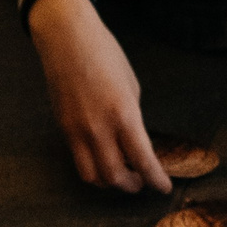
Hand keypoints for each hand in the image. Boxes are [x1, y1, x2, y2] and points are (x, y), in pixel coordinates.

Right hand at [28, 0, 171, 193]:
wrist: (67, 39)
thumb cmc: (106, 56)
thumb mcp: (131, 87)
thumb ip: (132, 119)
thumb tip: (134, 141)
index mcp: (124, 115)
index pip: (143, 160)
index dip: (155, 179)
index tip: (164, 188)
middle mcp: (98, 128)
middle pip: (114, 177)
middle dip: (132, 186)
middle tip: (143, 183)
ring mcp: (76, 130)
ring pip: (91, 175)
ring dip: (109, 182)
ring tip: (123, 175)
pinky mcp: (62, 127)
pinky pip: (78, 159)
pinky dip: (93, 167)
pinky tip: (104, 159)